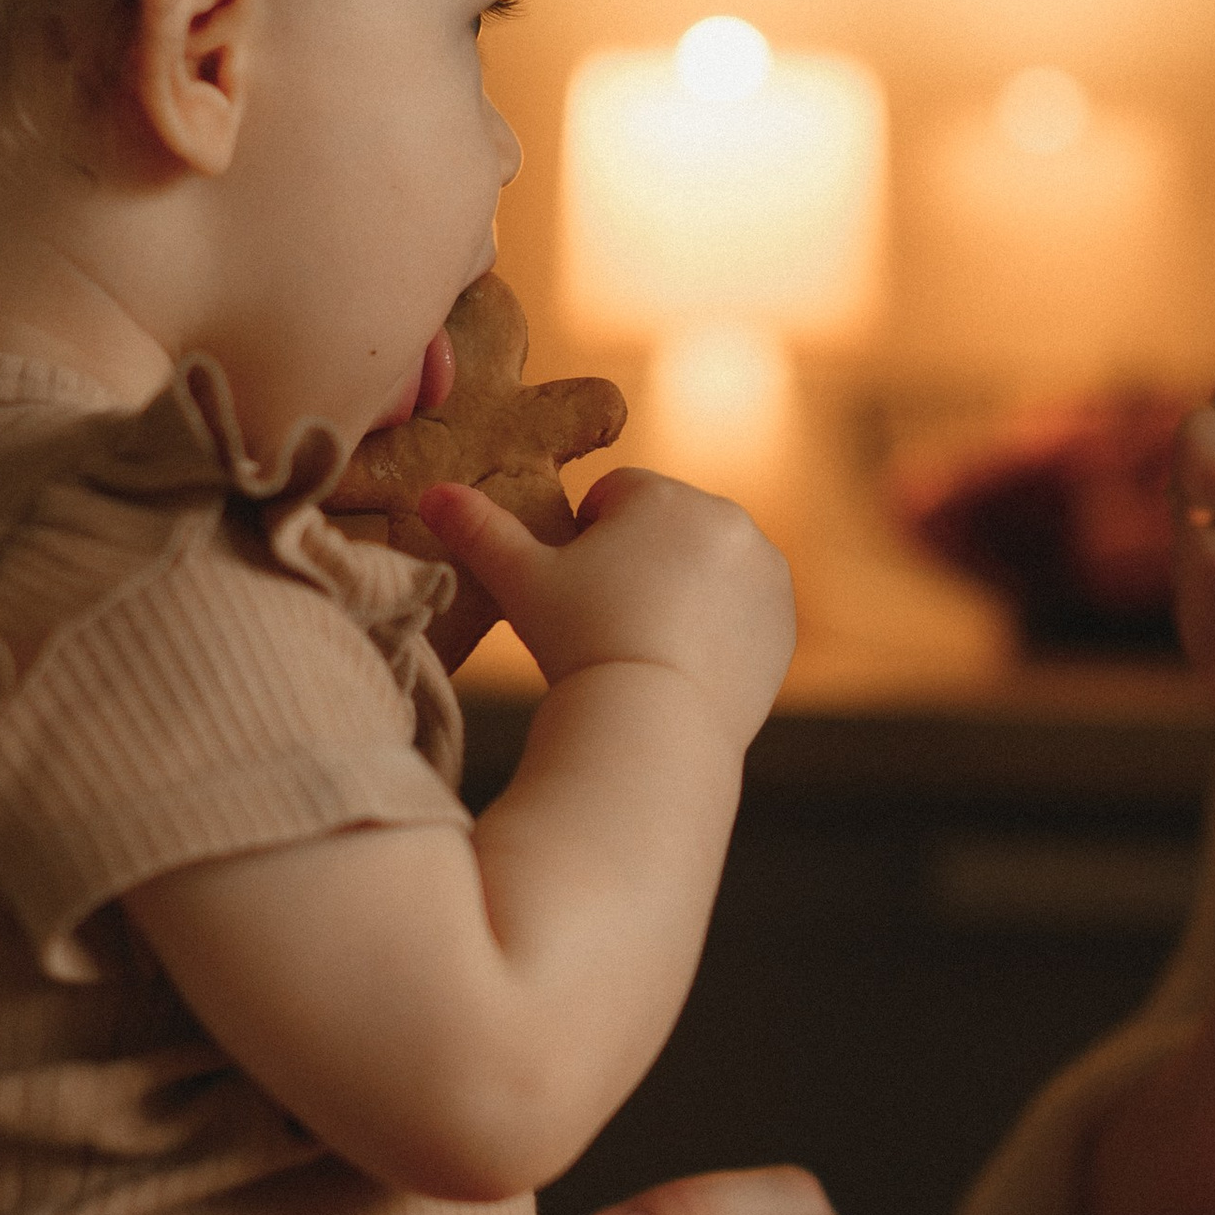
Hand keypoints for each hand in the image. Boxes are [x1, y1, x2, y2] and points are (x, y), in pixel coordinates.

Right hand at [421, 466, 794, 745]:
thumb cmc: (579, 644)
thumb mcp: (519, 583)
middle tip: (612, 623)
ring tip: (646, 642)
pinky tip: (684, 661)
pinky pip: (741, 607)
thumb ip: (478, 530)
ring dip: (681, 588)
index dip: (587, 542)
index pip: (615, 496)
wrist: (653, 722)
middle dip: (640, 561)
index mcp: (662, 494)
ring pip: (705, 565)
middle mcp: (725, 517)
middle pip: (665, 528)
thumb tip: (432, 492)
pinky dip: (719, 625)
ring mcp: (762, 568)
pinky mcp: (783, 617)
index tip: (580, 591)